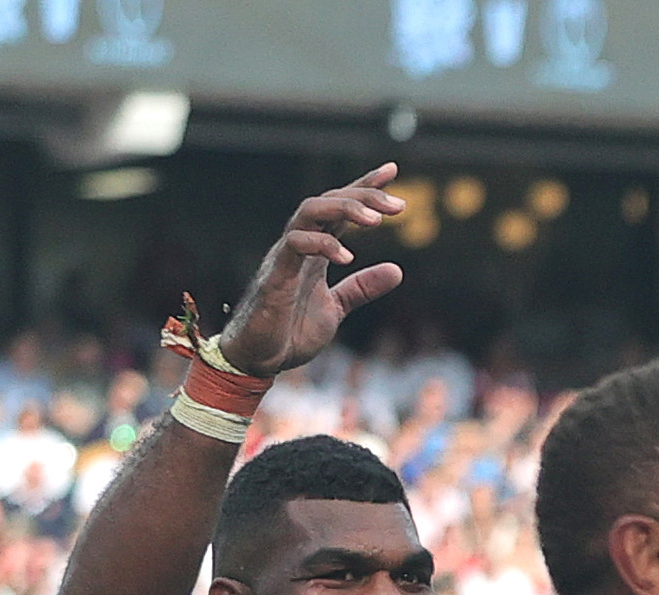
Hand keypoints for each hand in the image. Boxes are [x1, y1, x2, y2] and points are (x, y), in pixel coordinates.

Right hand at [215, 167, 408, 380]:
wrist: (258, 359)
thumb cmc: (289, 330)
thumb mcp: (336, 308)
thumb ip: (362, 288)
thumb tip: (397, 269)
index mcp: (315, 251)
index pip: (339, 209)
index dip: (364, 187)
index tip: (392, 171)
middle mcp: (299, 246)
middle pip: (328, 203)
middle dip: (363, 196)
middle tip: (400, 205)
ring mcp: (285, 258)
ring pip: (308, 213)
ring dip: (343, 210)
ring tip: (376, 220)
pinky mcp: (274, 276)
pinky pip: (294, 246)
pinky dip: (321, 245)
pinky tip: (348, 256)